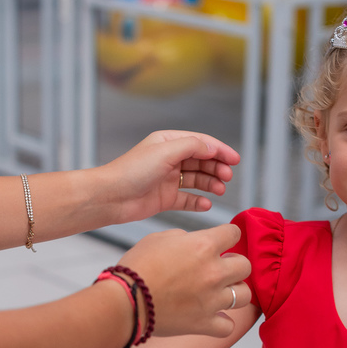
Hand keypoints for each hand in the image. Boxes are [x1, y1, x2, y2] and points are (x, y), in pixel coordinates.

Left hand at [93, 131, 239, 223]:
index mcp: (168, 143)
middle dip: (217, 167)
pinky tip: (207, 204)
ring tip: (220, 190)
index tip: (235, 159)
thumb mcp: (166, 151)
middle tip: (227, 176)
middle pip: (201, 161)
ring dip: (211, 184)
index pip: (200, 143)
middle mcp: (169, 159)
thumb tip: (212, 147)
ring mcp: (168, 180)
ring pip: (197, 180)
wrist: (111, 197)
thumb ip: (192, 146)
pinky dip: (199, 202)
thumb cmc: (132, 171)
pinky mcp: (165, 199)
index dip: (219, 150)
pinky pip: (187, 199)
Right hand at [117, 224, 252, 338]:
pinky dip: (222, 323)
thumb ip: (184, 238)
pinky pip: (228, 326)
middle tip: (218, 268)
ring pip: (244, 295)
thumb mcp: (159, 238)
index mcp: (204, 245)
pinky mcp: (204, 323)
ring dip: (234, 292)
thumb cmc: (137, 266)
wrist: (124, 300)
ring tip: (219, 292)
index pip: (234, 233)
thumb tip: (194, 243)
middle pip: (245, 265)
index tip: (220, 242)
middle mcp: (214, 272)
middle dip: (233, 264)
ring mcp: (212, 300)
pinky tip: (212, 317)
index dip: (227, 236)